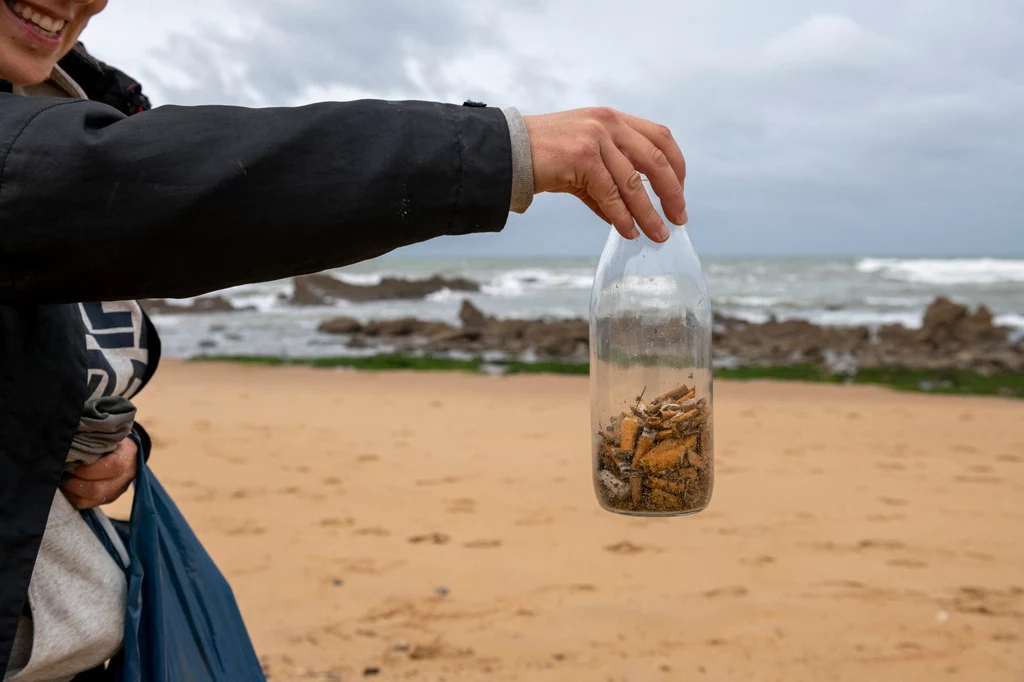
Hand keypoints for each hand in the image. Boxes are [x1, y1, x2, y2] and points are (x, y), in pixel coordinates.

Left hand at [61, 437, 137, 509]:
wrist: (124, 450)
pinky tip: (65, 488)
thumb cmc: (110, 438)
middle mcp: (125, 477)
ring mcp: (117, 490)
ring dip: (71, 492)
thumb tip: (70, 442)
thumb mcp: (106, 434)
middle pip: (99, 489)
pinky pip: (87, 504)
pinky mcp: (107, 499)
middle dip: (75, 484)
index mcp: (127, 456)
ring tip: (61, 481)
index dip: (90, 469)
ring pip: (91, 500)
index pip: (113, 467)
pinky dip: (72, 497)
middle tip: (62, 474)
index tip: (73, 464)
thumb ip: (93, 439)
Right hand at [523, 107, 686, 242]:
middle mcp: (608, 123)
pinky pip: (611, 194)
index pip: (660, 137)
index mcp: (613, 119)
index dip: (676, 166)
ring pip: (634, 182)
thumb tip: (629, 218)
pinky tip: (629, 232)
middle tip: (679, 217)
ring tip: (658, 234)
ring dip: (649, 213)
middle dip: (672, 192)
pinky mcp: (581, 157)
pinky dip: (623, 217)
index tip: (679, 192)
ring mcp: (595, 138)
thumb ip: (608, 182)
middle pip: (656, 159)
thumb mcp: (583, 159)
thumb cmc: (543, 157)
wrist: (506, 151)